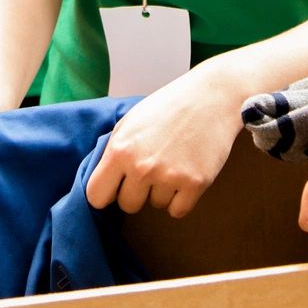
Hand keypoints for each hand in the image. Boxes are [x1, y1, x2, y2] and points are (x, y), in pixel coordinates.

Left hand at [82, 65, 246, 217]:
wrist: (211, 97)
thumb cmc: (167, 107)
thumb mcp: (130, 122)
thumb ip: (113, 152)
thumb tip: (102, 182)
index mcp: (120, 150)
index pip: (96, 196)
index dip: (106, 193)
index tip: (116, 187)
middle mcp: (142, 167)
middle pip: (128, 206)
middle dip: (136, 192)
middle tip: (150, 169)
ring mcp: (169, 177)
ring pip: (155, 205)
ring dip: (162, 191)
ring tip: (173, 162)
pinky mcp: (195, 183)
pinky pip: (178, 210)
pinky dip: (180, 198)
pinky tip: (184, 174)